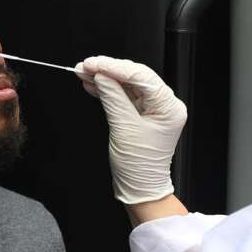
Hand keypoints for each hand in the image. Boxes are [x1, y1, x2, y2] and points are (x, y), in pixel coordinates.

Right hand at [76, 55, 186, 204]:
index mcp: (169, 107)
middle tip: (84, 66)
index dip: (115, 67)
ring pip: (127, 86)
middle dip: (108, 71)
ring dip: (105, 79)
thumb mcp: (123, 128)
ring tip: (83, 73)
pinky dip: (108, 91)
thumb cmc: (138, 166)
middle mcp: (165, 105)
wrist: (140, 188)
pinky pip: (125, 97)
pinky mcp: (142, 115)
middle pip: (135, 77)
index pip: (142, 76)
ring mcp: (154, 110)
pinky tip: (92, 84)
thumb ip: (113, 98)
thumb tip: (101, 75)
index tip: (93, 63)